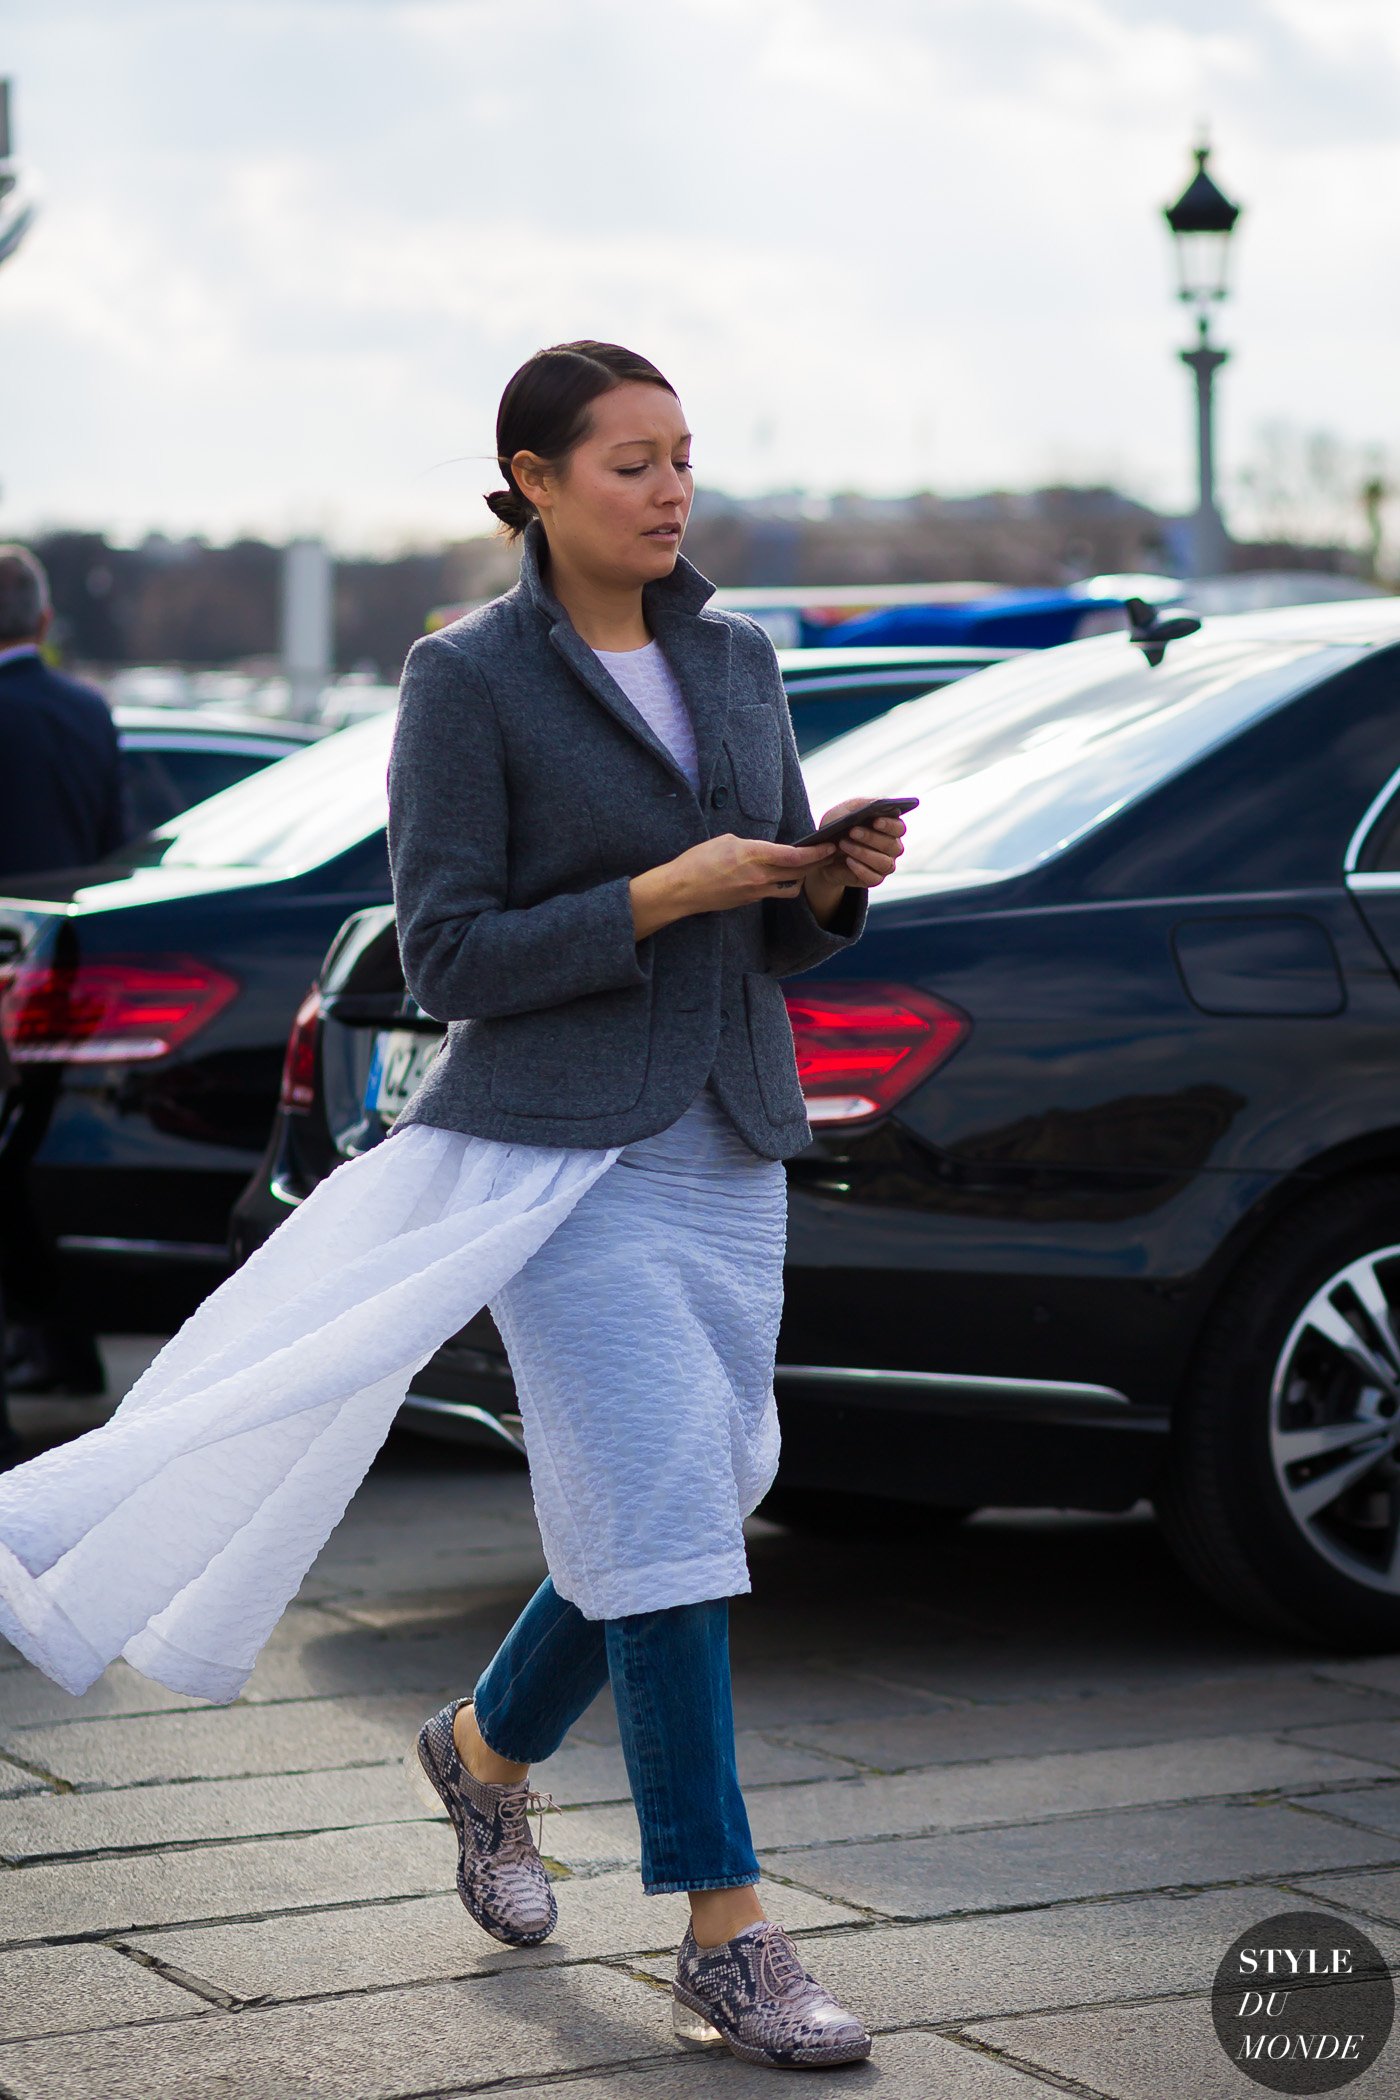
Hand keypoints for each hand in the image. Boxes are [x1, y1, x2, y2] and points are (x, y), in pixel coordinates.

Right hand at [630, 832, 839, 938]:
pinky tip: (781, 875)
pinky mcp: (749, 901)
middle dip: (817, 863)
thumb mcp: (726, 841)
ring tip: (806, 866)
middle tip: (829, 854)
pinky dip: (781, 883)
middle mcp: (759, 876)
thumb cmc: (698, 861)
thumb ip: (751, 845)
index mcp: (752, 855)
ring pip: (791, 887)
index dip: (816, 852)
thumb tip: (764, 850)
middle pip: (799, 873)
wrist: (681, 890)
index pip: (794, 856)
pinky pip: (774, 892)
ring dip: (801, 877)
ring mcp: (755, 892)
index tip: (829, 845)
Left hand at [804, 800, 906, 903]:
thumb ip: (860, 806)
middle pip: (892, 845)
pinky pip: (874, 878)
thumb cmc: (837, 828)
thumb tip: (875, 804)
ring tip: (844, 844)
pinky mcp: (874, 879)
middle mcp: (892, 848)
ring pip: (884, 862)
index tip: (876, 821)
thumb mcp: (844, 812)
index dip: (890, 825)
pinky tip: (848, 861)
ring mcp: (885, 865)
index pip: (898, 827)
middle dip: (872, 838)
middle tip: (852, 831)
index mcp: (889, 828)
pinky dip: (861, 869)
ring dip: (863, 853)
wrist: (822, 853)